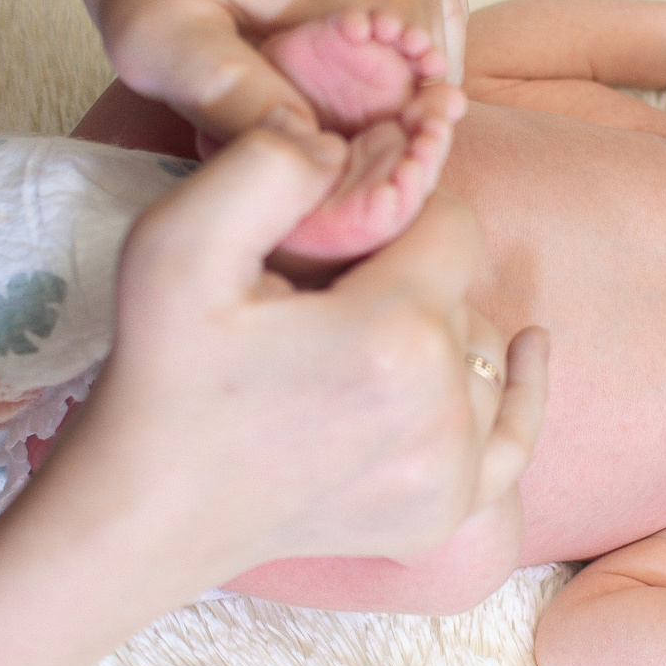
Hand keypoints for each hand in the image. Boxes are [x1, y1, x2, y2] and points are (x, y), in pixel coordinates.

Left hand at [0, 0, 466, 141]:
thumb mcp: (161, 46)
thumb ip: (235, 101)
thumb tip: (312, 155)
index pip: (419, 106)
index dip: (364, 145)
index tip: (298, 147)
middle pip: (430, 71)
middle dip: (375, 108)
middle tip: (292, 115)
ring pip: (432, 38)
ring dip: (384, 71)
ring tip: (303, 78)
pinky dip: (389, 29)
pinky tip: (324, 40)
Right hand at [47, 116, 548, 583]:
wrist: (140, 517)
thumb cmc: (157, 378)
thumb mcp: (174, 243)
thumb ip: (266, 165)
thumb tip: (341, 147)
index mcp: (392, 334)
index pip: (446, 220)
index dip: (391, 209)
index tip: (330, 230)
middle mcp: (441, 409)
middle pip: (460, 288)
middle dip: (402, 272)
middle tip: (318, 295)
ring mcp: (449, 472)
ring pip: (479, 352)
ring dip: (432, 330)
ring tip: (350, 338)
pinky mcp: (441, 514)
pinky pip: (516, 437)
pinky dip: (520, 391)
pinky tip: (525, 348)